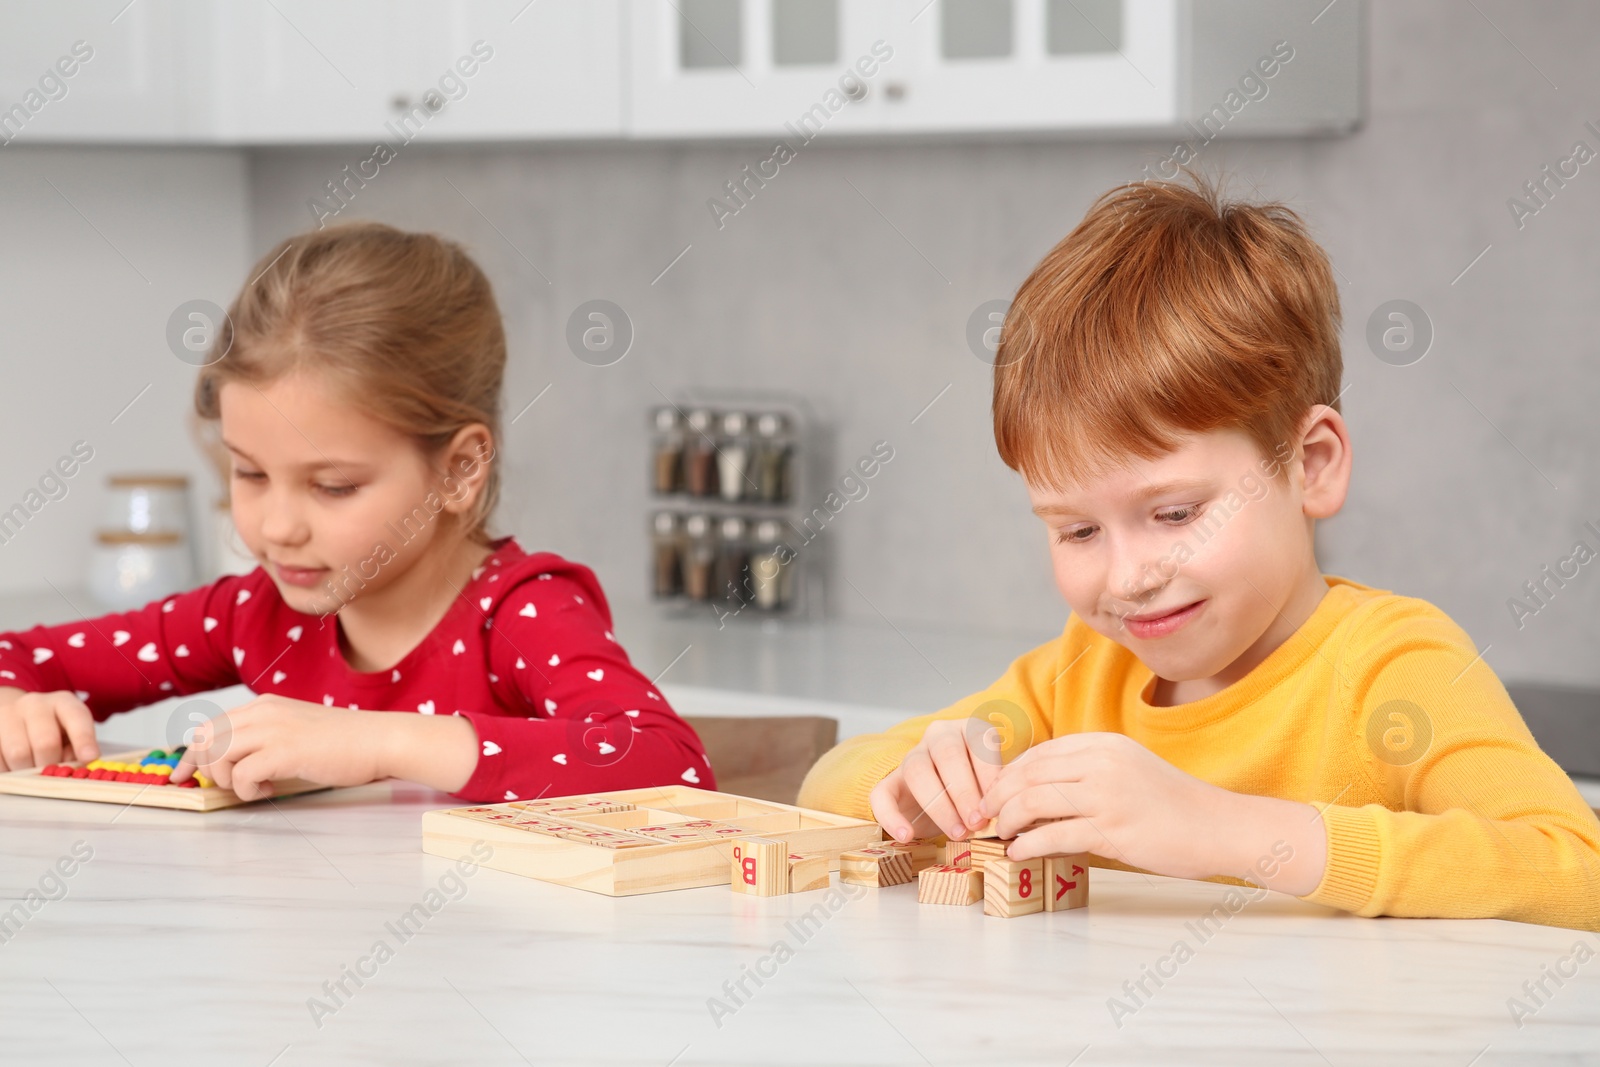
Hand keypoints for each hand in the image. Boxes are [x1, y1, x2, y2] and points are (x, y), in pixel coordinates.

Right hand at [0, 687, 99, 770]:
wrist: (16, 712)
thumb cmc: (52, 727)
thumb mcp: (71, 731)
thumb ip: (75, 748)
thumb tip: (67, 768)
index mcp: (63, 702)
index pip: (77, 718)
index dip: (84, 740)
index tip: (89, 758)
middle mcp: (34, 704)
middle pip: (45, 743)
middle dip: (50, 765)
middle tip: (49, 771)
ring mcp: (7, 714)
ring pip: (18, 753)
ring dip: (27, 770)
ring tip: (31, 768)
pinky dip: (7, 770)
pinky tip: (14, 765)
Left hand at [170, 695, 387, 800]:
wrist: (380, 740)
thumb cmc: (345, 742)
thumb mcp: (296, 730)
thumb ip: (266, 738)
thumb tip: (233, 764)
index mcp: (265, 705)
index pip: (209, 726)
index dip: (189, 754)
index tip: (181, 775)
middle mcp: (264, 712)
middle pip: (204, 738)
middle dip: (199, 767)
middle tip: (215, 786)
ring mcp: (273, 730)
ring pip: (217, 754)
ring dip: (225, 779)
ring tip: (250, 787)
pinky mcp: (284, 751)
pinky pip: (241, 774)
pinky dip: (246, 790)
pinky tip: (268, 791)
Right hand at [869, 718, 1002, 842]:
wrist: (949, 803)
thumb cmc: (982, 792)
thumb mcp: (996, 787)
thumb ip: (1001, 792)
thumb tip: (1011, 812)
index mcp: (970, 730)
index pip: (979, 742)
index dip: (989, 775)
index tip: (996, 807)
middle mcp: (940, 736)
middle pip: (947, 754)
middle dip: (964, 791)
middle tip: (977, 823)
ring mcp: (913, 756)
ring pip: (917, 770)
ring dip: (939, 805)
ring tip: (956, 833)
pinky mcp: (890, 781)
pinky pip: (882, 794)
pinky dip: (891, 816)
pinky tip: (906, 835)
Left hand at [979, 732, 1244, 880]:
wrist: (1218, 826)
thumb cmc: (1174, 804)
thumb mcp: (1130, 769)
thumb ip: (1090, 770)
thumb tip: (1041, 788)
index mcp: (1105, 744)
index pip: (1040, 753)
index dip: (1009, 773)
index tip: (993, 792)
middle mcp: (1102, 762)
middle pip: (1029, 774)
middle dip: (998, 796)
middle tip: (983, 815)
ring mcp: (1106, 795)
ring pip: (1034, 801)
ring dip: (1007, 819)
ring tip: (999, 834)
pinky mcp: (1111, 830)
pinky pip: (1053, 834)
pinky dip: (1027, 844)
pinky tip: (1018, 853)